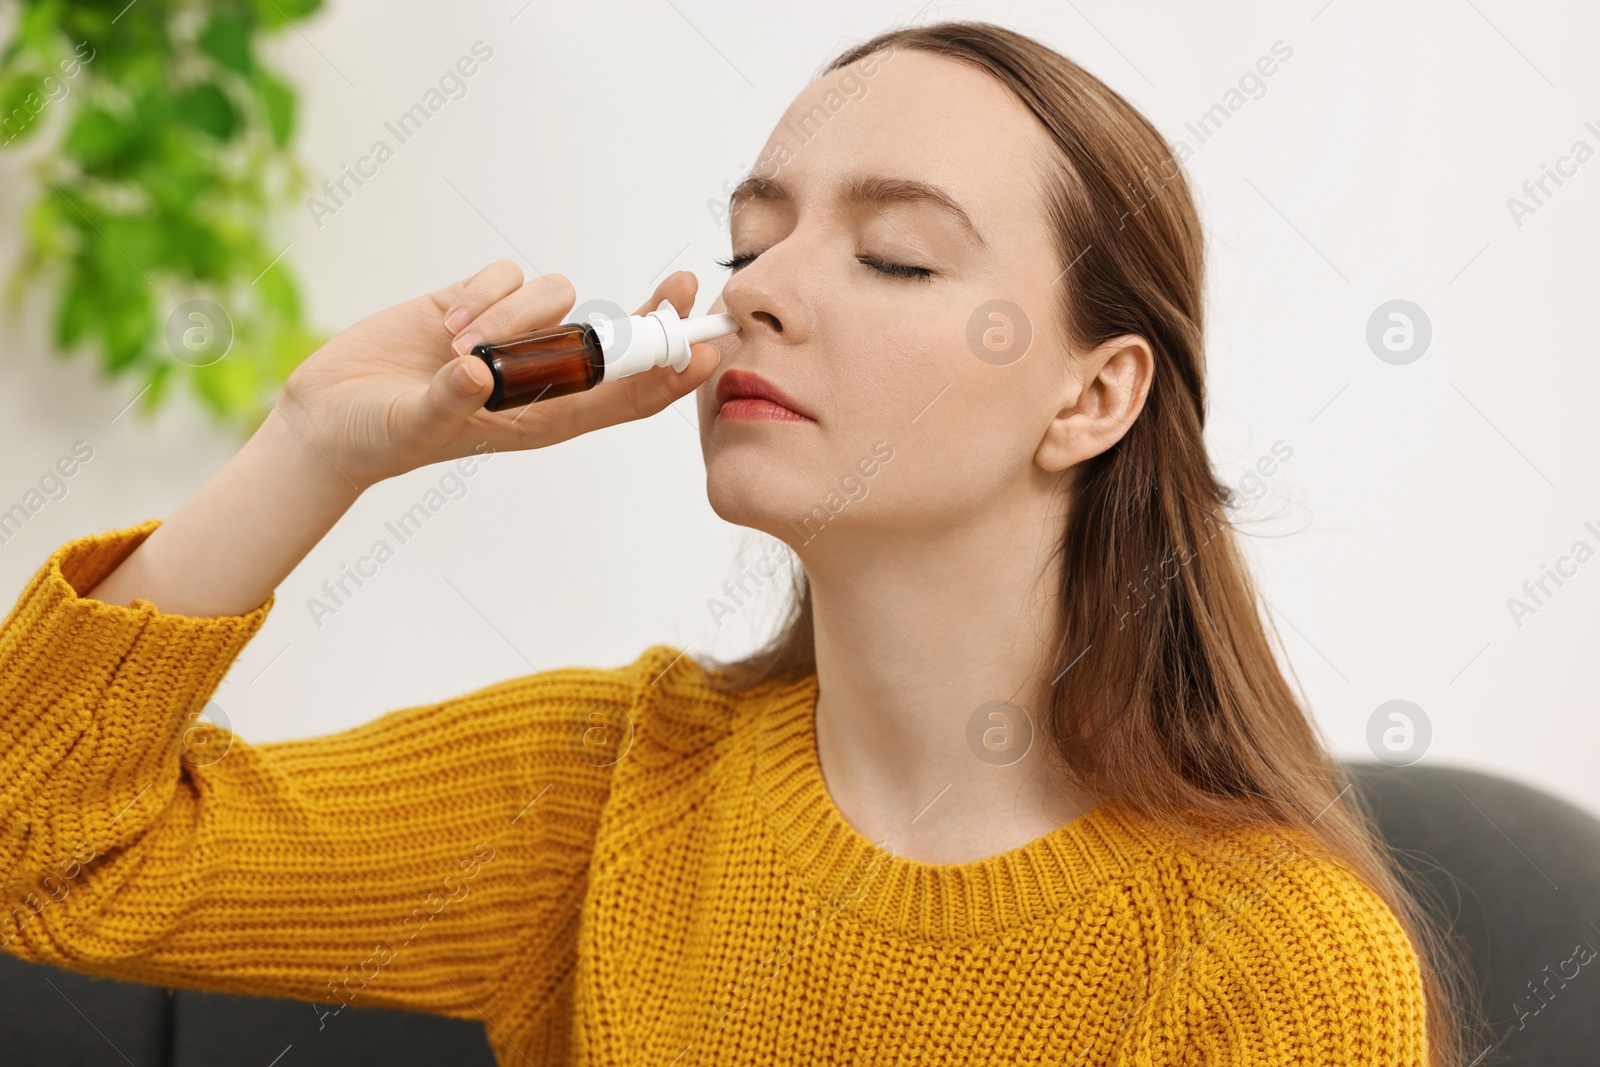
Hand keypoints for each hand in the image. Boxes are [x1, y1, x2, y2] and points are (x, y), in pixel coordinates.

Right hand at [273, 261, 722, 490]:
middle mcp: (538, 375)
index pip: (626, 396)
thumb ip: (450, 400)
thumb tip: (482, 371)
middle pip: (618, 337)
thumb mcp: (415, 426)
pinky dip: (482, 291)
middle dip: (652, 312)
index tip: (708, 347)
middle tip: (681, 283)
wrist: (329, 416)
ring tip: (458, 344)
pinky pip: (510, 273)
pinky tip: (443, 323)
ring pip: (557, 295)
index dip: (671, 371)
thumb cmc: (381, 437)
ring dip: (512, 313)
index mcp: (546, 418)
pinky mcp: (477, 302)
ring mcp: (511, 336)